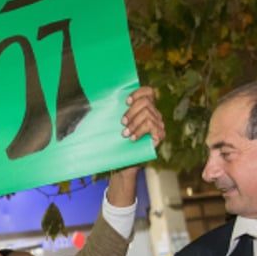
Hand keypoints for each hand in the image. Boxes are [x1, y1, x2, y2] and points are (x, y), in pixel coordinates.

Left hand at [108, 87, 165, 204]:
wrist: (125, 163)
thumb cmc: (118, 143)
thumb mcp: (115, 125)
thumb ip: (114, 112)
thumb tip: (96, 101)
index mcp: (145, 108)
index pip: (148, 92)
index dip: (138, 93)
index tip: (126, 101)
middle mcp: (154, 114)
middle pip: (146, 102)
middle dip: (132, 111)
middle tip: (122, 122)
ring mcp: (158, 124)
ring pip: (147, 114)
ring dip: (134, 123)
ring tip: (125, 134)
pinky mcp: (160, 135)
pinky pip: (151, 126)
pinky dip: (140, 131)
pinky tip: (133, 138)